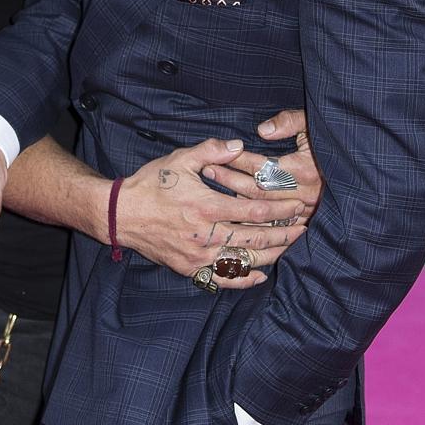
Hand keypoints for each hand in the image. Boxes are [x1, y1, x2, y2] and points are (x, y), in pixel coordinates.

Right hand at [116, 138, 306, 290]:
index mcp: (205, 206)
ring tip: (290, 247)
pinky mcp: (190, 269)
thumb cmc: (151, 184)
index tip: (297, 205)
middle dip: (283, 233)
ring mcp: (198, 255)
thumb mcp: (179, 159)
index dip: (279, 208)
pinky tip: (261, 274)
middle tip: (303, 228)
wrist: (121, 214)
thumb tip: (239, 146)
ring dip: (271, 254)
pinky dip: (244, 278)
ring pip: (244, 260)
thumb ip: (211, 151)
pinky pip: (223, 278)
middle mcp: (205, 235)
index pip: (252, 210)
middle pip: (254, 238)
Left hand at [201, 108, 321, 219]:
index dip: (239, 160)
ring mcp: (303, 210)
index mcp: (303, 169)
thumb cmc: (329, 144)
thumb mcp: (313, 125)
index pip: (262, 166)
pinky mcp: (303, 221)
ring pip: (263, 211)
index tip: (219, 154)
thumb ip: (289, 122)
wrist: (356, 173)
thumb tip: (262, 130)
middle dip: (230, 179)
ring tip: (213, 191)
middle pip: (258, 189)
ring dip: (237, 201)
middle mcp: (302, 193)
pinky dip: (253, 223)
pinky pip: (273, 226)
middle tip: (208, 170)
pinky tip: (234, 217)